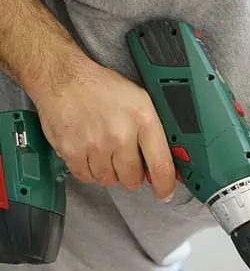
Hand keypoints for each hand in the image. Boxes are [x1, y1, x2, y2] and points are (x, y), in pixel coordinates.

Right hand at [33, 61, 175, 202]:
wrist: (63, 77)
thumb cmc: (102, 87)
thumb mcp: (141, 100)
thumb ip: (153, 132)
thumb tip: (164, 160)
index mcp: (143, 120)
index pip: (161, 165)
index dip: (165, 186)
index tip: (164, 193)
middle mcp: (120, 134)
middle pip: (133, 178)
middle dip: (133, 175)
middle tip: (127, 161)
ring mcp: (95, 144)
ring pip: (109, 180)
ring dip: (110, 172)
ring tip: (106, 151)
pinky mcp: (72, 151)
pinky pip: (86, 177)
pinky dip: (90, 171)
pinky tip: (91, 154)